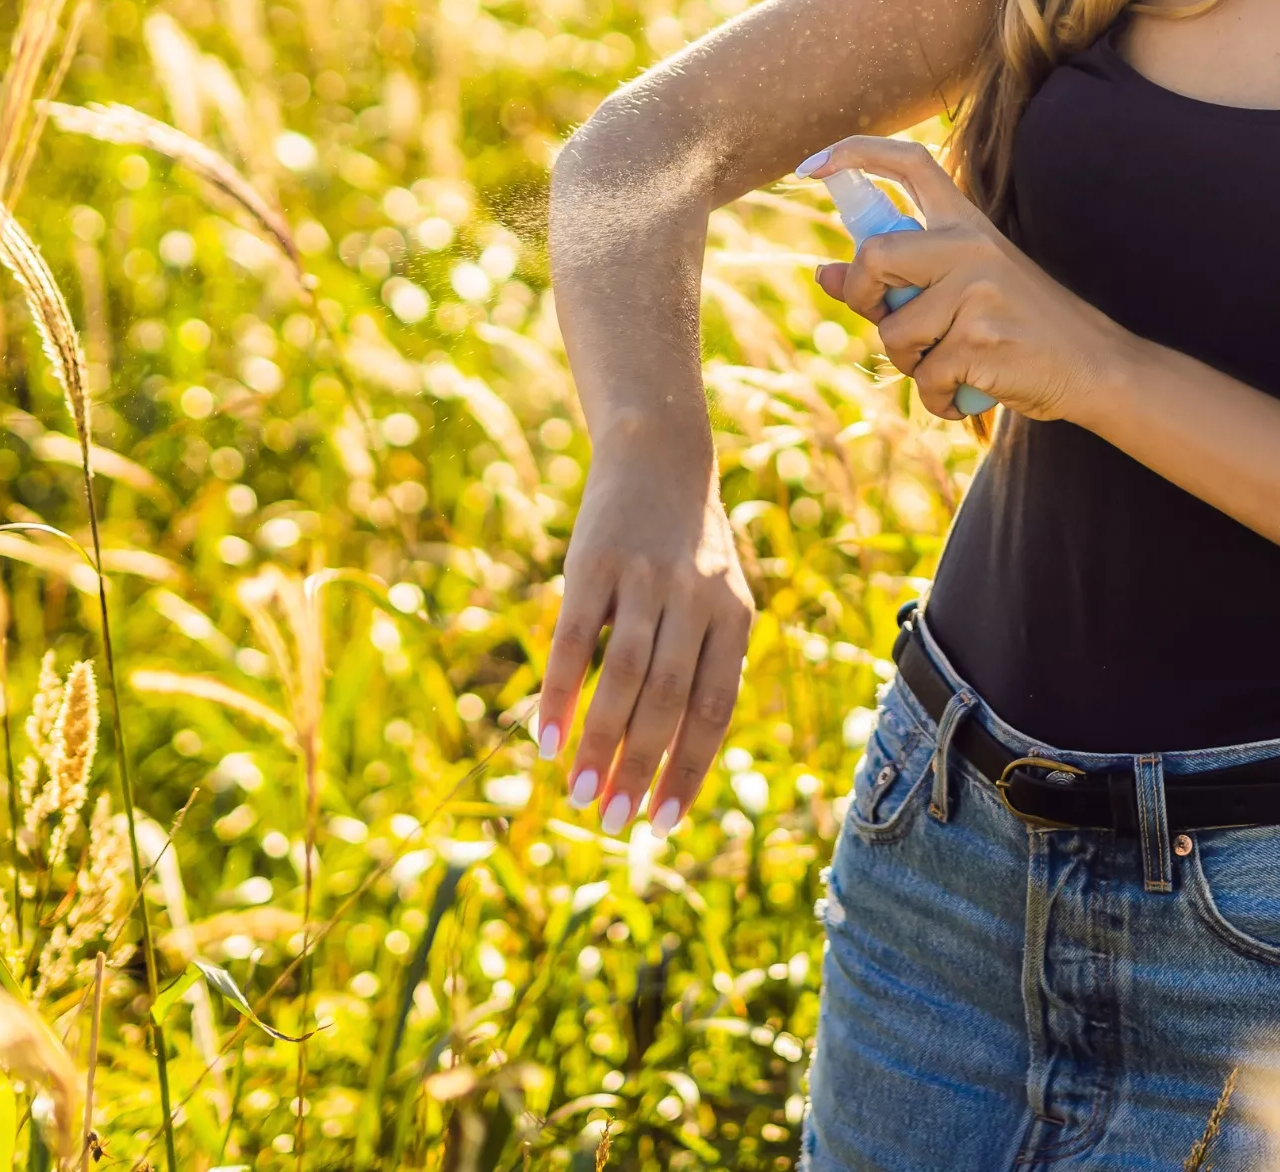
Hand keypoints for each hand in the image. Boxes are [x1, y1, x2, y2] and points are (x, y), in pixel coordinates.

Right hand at [537, 420, 754, 837]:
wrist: (659, 455)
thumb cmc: (689, 549)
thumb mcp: (719, 600)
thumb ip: (709, 665)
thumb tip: (680, 759)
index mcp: (734, 618)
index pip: (715, 710)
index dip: (689, 771)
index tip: (662, 824)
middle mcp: (695, 601)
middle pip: (668, 703)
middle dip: (640, 770)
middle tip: (612, 822)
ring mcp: (645, 581)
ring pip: (623, 679)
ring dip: (599, 745)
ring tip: (578, 796)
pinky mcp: (594, 564)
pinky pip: (575, 641)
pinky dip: (560, 695)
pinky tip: (545, 741)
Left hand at [804, 137, 1134, 422]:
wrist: (1094, 366)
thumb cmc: (1023, 327)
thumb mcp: (965, 290)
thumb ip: (897, 279)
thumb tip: (824, 274)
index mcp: (968, 223)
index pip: (910, 164)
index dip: (856, 154)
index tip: (813, 166)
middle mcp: (972, 246)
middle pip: (875, 254)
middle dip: (862, 297)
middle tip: (885, 319)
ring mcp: (978, 292)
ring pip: (894, 332)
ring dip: (910, 364)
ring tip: (951, 366)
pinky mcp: (981, 341)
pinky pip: (924, 378)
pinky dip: (936, 399)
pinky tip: (965, 394)